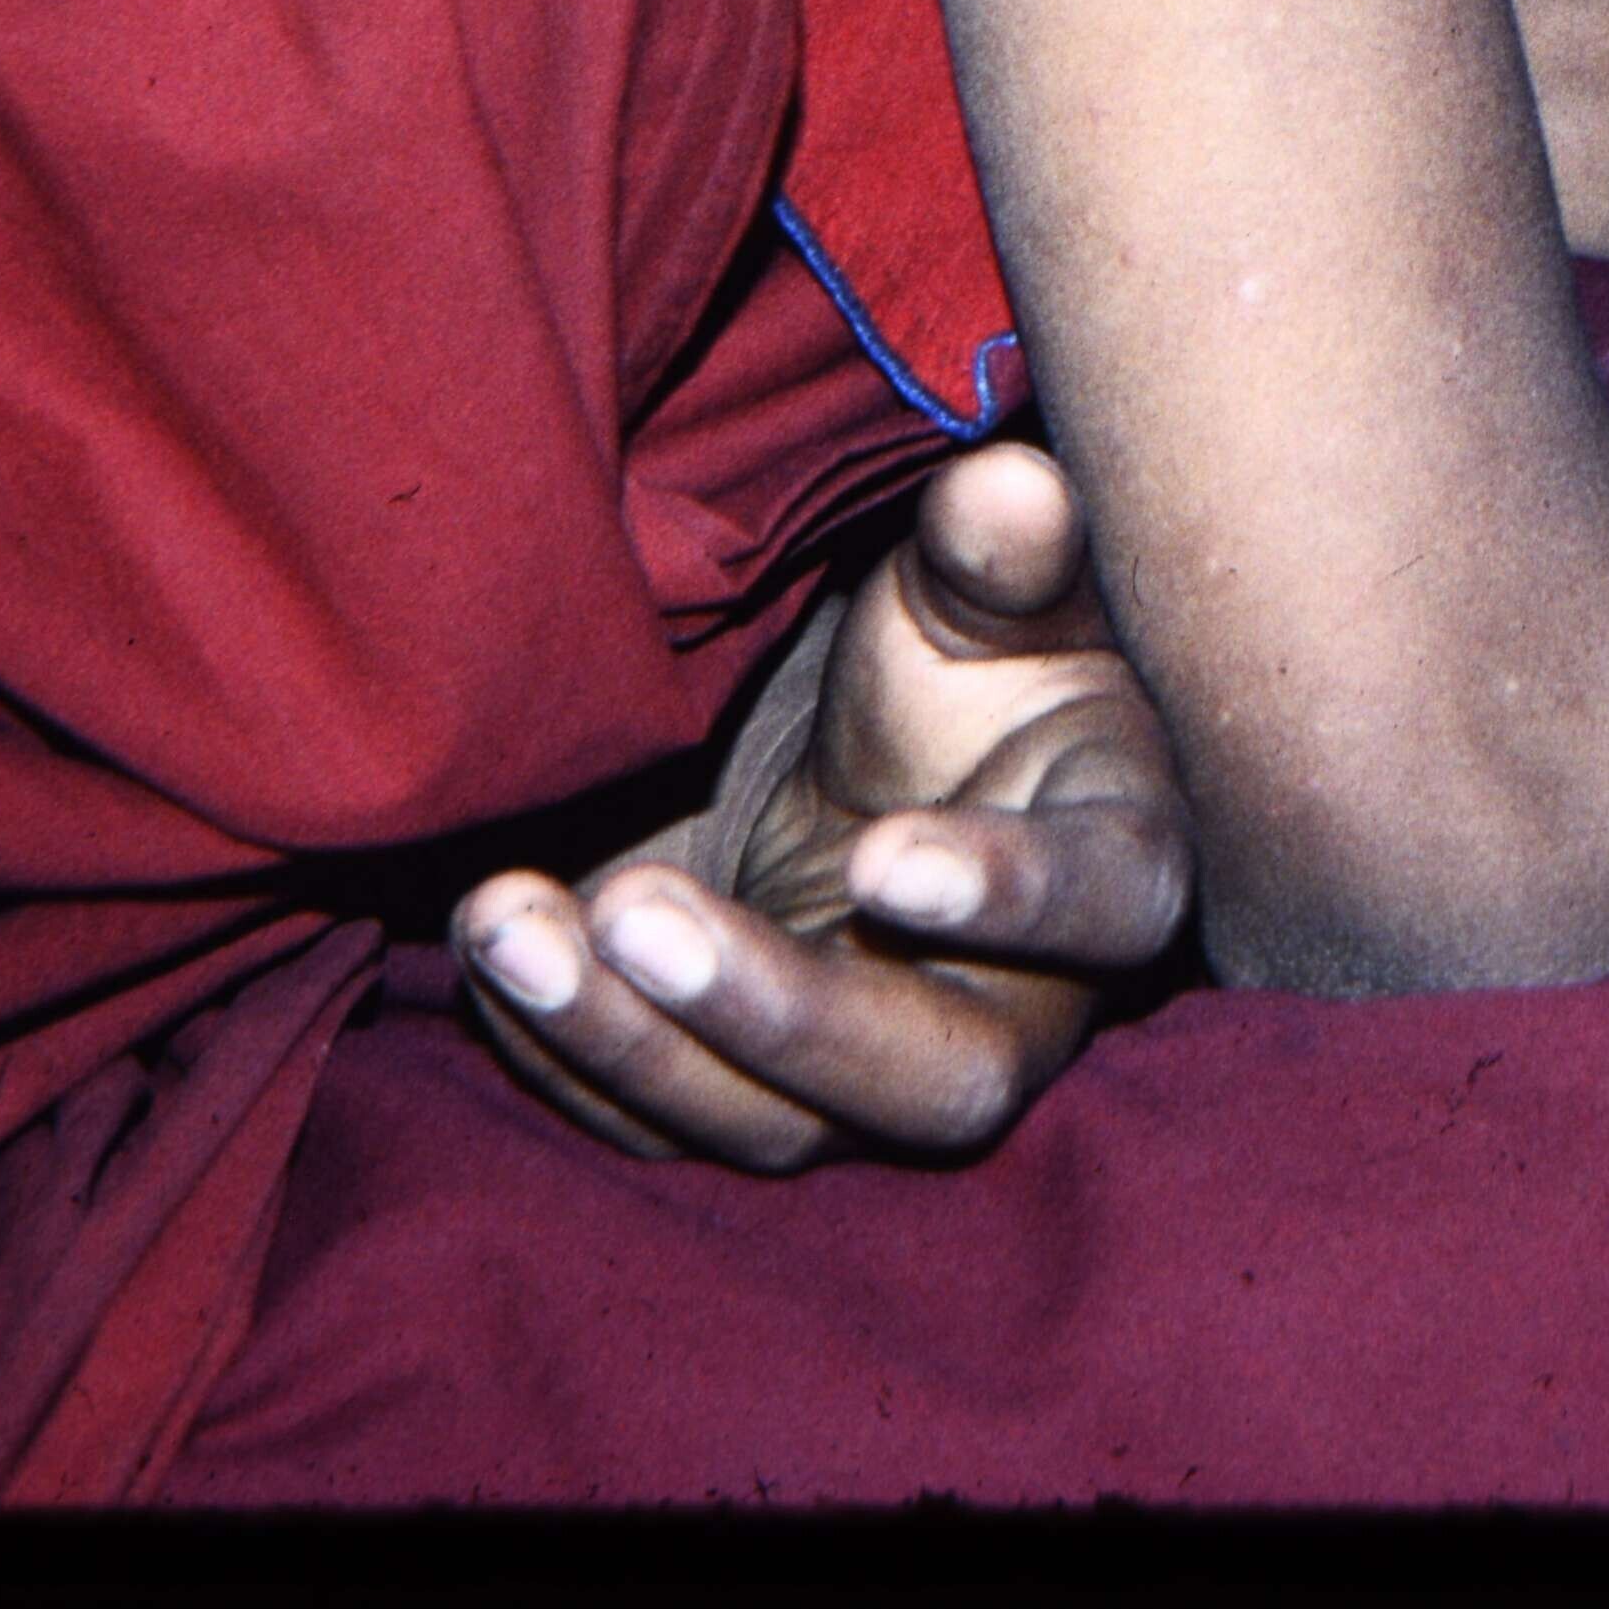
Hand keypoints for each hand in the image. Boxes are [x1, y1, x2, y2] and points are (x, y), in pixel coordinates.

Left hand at [459, 438, 1194, 1171]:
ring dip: (630, 1038)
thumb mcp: (985, 586)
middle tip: (639, 914)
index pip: (1105, 901)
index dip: (1012, 893)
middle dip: (777, 1012)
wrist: (862, 754)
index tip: (883, 855)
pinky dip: (565, 1049)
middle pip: (933, 1081)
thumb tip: (1005, 487)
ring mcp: (870, 1078)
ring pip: (771, 1121)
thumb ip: (1001, 551)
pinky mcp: (750, 1097)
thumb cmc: (961, 660)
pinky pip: (657, 1119)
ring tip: (510, 924)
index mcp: (1112, 861)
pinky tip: (496, 941)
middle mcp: (1011, 1009)